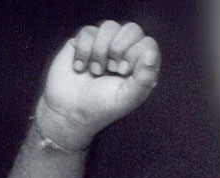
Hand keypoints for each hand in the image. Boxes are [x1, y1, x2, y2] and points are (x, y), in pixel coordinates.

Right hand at [34, 21, 160, 149]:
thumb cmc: (102, 106)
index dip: (136, 53)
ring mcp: (105, 45)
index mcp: (140, 66)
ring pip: (109, 26)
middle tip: (111, 69)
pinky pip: (88, 31)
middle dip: (118, 48)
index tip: (123, 72)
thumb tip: (151, 54)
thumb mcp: (127, 97)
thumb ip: (144, 78)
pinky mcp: (84, 42)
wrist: (68, 110)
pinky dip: (83, 50)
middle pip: (132, 29)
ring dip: (100, 50)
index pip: (148, 44)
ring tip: (96, 71)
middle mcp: (125, 52)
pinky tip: (80, 67)